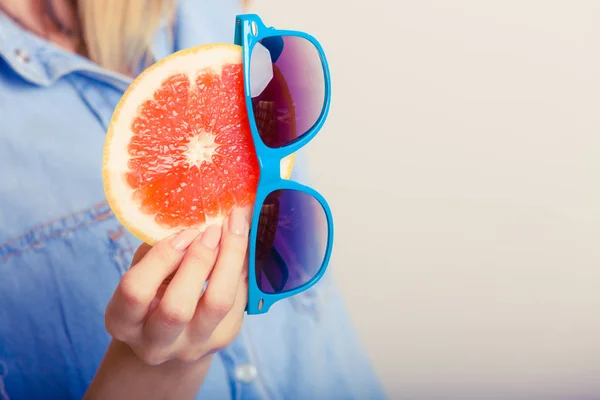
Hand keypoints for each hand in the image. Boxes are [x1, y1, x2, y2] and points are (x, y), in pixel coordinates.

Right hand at [104, 207, 250, 365]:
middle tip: (212, 228)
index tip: (183, 233)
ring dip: (229, 259)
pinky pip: (239, 298)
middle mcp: (155, 343)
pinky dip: (242, 266)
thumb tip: (192, 214)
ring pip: (217, 304)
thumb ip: (159, 248)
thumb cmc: (152, 292)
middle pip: (177, 308)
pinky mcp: (223, 338)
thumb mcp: (144, 270)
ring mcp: (192, 345)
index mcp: (123, 322)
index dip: (161, 258)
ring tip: (235, 228)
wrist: (170, 336)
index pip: (136, 291)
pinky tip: (242, 244)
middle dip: (198, 260)